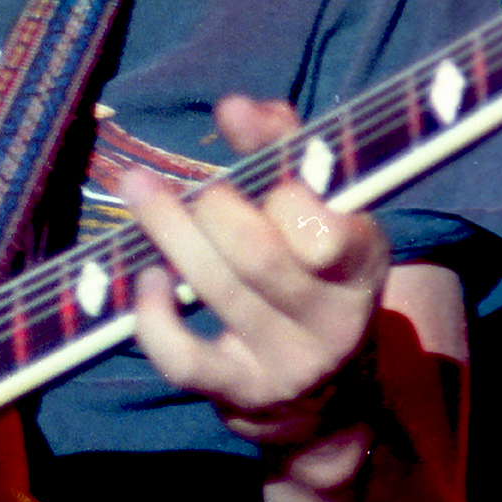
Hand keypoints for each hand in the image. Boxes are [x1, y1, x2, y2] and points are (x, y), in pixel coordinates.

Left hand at [122, 95, 390, 478]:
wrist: (327, 394)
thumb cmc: (311, 270)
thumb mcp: (318, 208)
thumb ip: (284, 146)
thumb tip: (235, 107)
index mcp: (362, 261)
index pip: (325, 229)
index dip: (284, 193)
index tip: (251, 155)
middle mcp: (335, 318)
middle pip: (258, 254)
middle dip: (211, 207)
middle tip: (189, 186)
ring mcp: (289, 362)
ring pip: (218, 290)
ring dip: (168, 231)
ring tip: (139, 190)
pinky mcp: (242, 394)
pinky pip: (184, 359)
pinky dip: (154, 315)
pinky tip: (150, 280)